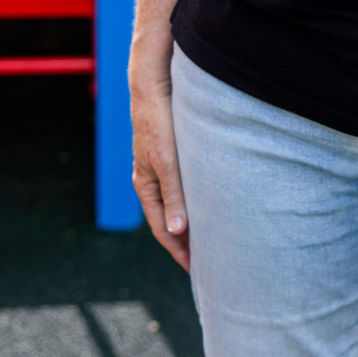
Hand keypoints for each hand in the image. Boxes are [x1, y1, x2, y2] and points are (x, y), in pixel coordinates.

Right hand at [129, 61, 189, 269]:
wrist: (154, 87)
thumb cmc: (159, 123)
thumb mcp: (167, 162)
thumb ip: (173, 195)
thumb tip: (177, 231)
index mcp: (146, 186)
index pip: (162, 229)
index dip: (179, 250)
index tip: (196, 269)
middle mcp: (151, 181)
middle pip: (169, 221)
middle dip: (185, 242)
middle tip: (207, 263)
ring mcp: (160, 169)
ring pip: (177, 205)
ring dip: (191, 223)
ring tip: (211, 240)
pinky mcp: (172, 157)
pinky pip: (183, 189)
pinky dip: (194, 204)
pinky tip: (209, 206)